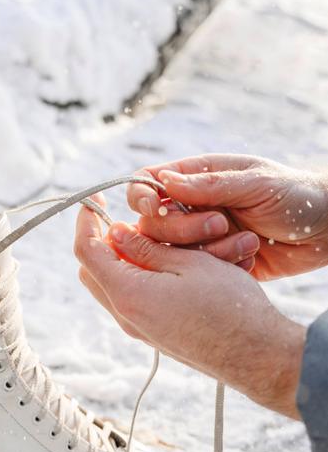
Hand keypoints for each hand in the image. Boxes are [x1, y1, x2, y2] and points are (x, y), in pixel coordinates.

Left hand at [74, 197, 305, 418]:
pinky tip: (161, 262)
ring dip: (118, 259)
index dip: (86, 220)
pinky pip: (129, 299)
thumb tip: (115, 233)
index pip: (87, 251)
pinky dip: (134, 275)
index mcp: (128, 294)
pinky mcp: (151, 334)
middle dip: (99, 240)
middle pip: (91, 270)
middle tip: (120, 218)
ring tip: (147, 237)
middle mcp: (124, 316)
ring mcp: (136, 329)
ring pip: (109, 285)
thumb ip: (145, 248)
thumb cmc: (229, 305)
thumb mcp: (189, 263)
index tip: (94, 198)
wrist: (254, 354)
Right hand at [127, 154, 327, 279]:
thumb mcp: (254, 183)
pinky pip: (198, 273)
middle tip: (220, 224)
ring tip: (247, 243)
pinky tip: (249, 258)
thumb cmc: (295, 195)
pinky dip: (222, 267)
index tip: (157, 207)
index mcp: (196, 178)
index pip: (147, 184)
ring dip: (207, 251)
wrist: (326, 231)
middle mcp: (192, 209)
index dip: (142, 197)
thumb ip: (208, 185)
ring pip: (173, 253)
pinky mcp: (214, 264)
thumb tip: (162, 181)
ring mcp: (200, 239)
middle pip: (152, 224)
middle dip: (182, 229)